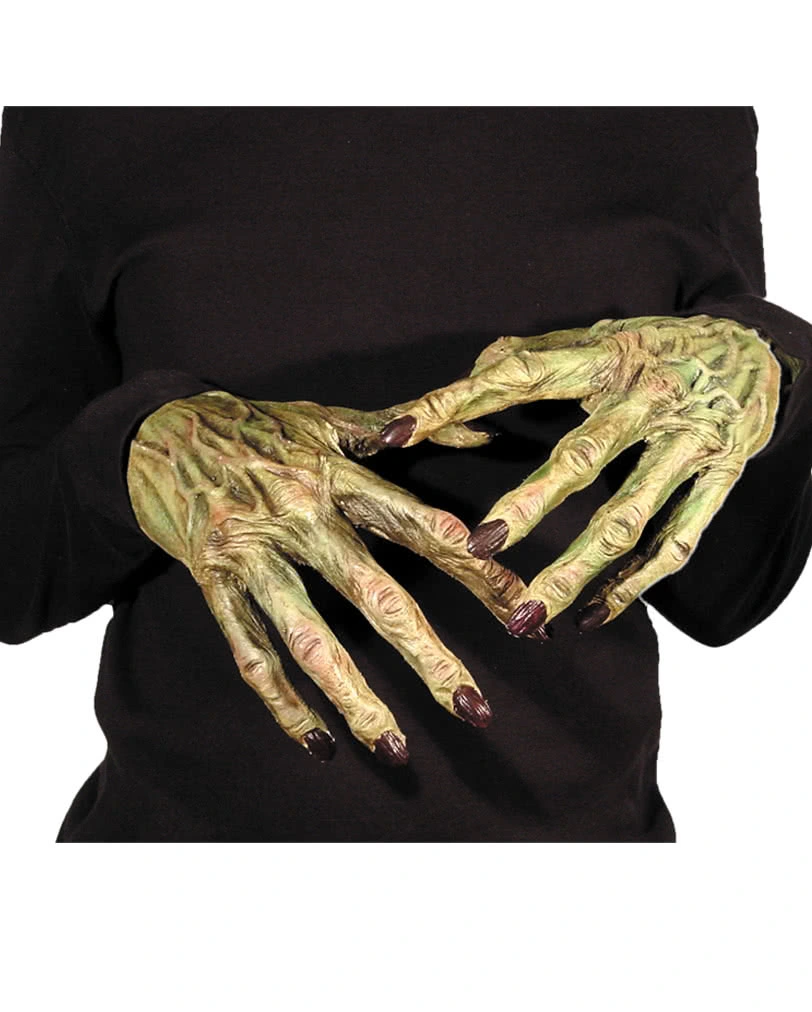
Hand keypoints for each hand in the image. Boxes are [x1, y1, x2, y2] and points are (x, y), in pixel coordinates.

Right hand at [126, 390, 524, 764]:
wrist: (158, 431)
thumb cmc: (256, 425)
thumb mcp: (329, 416)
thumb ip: (407, 426)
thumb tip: (486, 429)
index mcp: (335, 474)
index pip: (417, 526)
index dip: (472, 566)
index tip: (519, 607)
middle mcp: (298, 516)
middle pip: (371, 592)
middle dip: (426, 653)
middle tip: (473, 707)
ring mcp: (252, 554)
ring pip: (307, 636)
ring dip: (354, 696)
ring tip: (395, 747)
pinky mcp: (212, 583)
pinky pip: (248, 652)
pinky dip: (282, 702)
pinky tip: (319, 741)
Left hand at [370, 315, 781, 636]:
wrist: (759, 349)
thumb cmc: (660, 346)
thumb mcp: (602, 337)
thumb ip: (540, 352)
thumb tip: (478, 365)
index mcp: (607, 359)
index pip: (519, 376)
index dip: (455, 402)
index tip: (398, 433)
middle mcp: (649, 400)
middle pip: (584, 458)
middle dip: (529, 507)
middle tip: (478, 548)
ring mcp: (689, 444)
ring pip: (629, 518)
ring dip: (576, 571)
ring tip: (526, 617)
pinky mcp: (722, 478)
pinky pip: (679, 543)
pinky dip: (635, 585)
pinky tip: (591, 615)